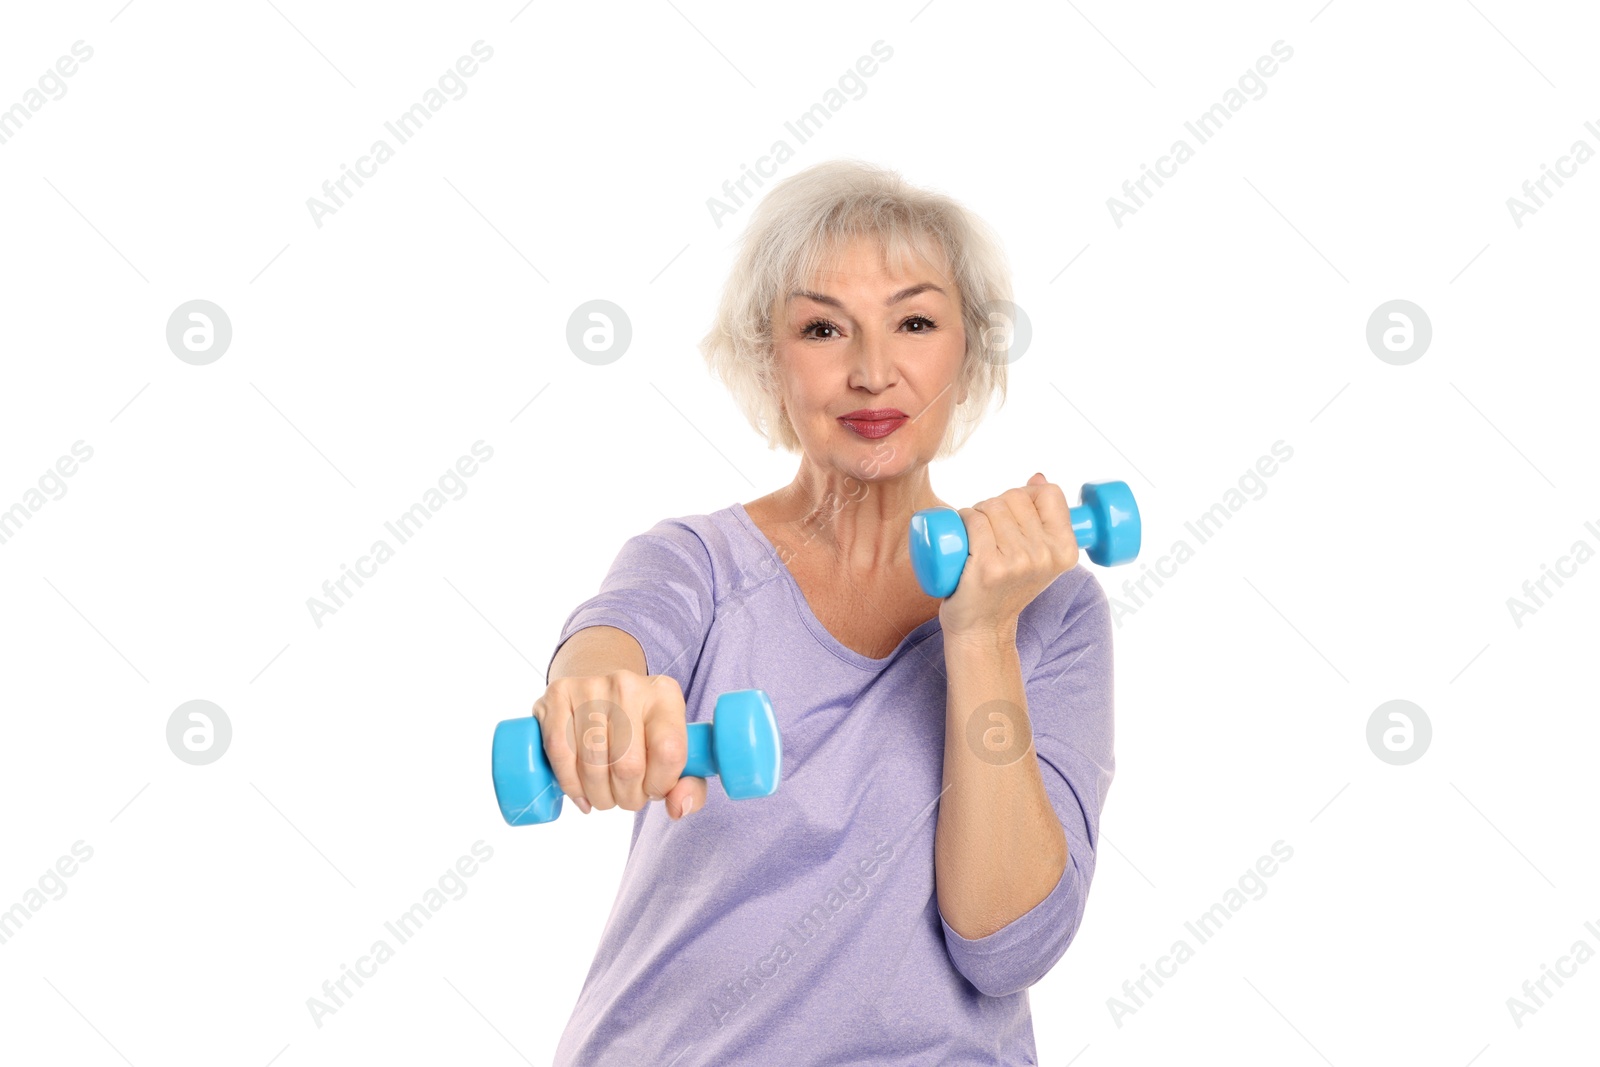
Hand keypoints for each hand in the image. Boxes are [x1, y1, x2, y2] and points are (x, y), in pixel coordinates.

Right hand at [532, 670, 706, 820]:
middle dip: (627, 797)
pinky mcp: (557, 694)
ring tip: (604, 795)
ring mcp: (590, 687)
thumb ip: (689, 785)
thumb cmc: (640, 732)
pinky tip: (580, 792)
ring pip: (592, 765)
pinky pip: (561, 753)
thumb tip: (677, 807)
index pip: (669, 751)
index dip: (660, 785)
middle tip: (626, 797)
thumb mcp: (674, 751)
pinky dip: (570, 785)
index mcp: (665, 696)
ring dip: (599, 796)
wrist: (600, 694)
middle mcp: (628, 685)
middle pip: (628, 765)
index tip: (653, 790)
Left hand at [939, 473, 1079, 639]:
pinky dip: (963, 520)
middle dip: (997, 506)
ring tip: (976, 541)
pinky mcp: (988, 567)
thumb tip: (1037, 478)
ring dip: (976, 514)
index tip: (1015, 516)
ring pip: (990, 506)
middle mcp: (1045, 556)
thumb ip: (1044, 517)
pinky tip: (963, 541)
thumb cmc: (1005, 587)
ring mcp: (1017, 562)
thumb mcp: (1037, 556)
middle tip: (990, 535)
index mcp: (1066, 550)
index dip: (1027, 496)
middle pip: (1015, 497)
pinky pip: (973, 520)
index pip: (1049, 493)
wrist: (982, 629)